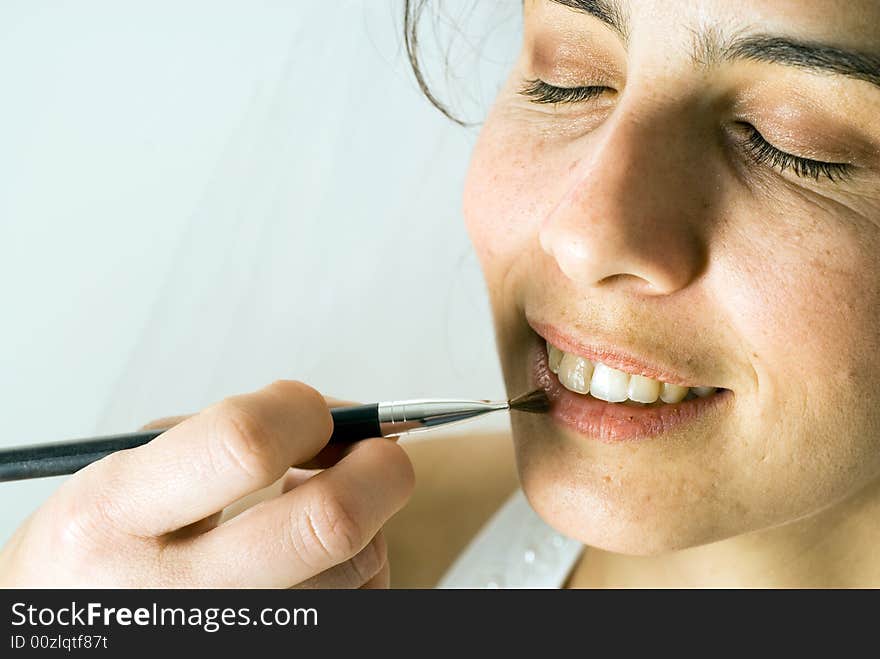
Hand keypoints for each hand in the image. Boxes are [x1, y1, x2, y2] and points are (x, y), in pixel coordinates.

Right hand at [0, 380, 413, 586]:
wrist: (78, 625)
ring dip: (364, 517)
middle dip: (378, 467)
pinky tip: (311, 556)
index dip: (303, 412)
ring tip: (314, 507)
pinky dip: (355, 563)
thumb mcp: (133, 468)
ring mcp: (225, 641)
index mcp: (114, 515)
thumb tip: (351, 420)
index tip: (315, 413)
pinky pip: (360, 601)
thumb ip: (233, 433)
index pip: (244, 444)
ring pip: (359, 565)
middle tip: (379, 448)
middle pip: (328, 522)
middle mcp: (169, 594)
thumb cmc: (114, 536)